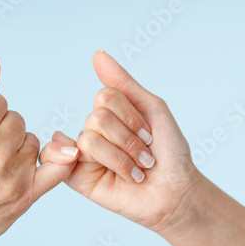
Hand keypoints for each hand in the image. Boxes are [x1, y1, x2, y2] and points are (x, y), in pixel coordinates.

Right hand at [41, 50, 197, 232]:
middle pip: (97, 118)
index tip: (149, 134)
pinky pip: (68, 158)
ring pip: (89, 139)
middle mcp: (94, 132)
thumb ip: (122, 84)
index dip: (131, 116)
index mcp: (110, 115)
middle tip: (145, 157)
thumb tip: (98, 54)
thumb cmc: (169, 153)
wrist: (176, 191)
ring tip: (135, 171)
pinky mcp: (76, 177)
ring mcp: (84, 154)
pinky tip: (95, 166)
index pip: (105, 97)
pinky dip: (84, 159)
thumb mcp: (152, 109)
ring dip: (122, 158)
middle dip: (129, 139)